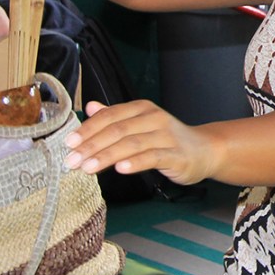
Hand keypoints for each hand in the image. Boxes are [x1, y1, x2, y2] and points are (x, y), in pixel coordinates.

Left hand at [66, 100, 214, 186]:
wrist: (206, 150)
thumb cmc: (168, 140)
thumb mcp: (141, 124)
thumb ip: (115, 117)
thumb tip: (90, 106)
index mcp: (142, 109)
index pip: (109, 116)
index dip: (87, 129)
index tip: (68, 144)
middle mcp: (154, 118)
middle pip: (117, 130)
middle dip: (91, 146)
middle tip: (71, 160)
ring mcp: (167, 136)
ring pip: (131, 144)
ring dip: (106, 156)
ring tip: (87, 167)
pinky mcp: (177, 154)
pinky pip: (153, 157)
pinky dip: (135, 162)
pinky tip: (120, 169)